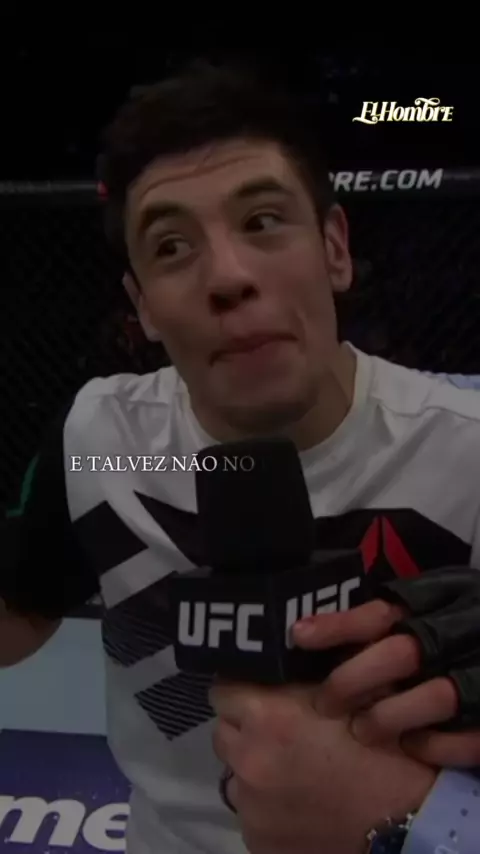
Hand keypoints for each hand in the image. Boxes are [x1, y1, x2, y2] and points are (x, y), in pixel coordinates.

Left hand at [211, 681, 435, 853]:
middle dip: (244, 726)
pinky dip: (265, 802)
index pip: (222, 690)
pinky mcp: (255, 838)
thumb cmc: (381, 748)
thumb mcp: (344, 692)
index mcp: (266, 715)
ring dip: (253, 763)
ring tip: (288, 766)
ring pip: (234, 771)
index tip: (257, 692)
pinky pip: (249, 809)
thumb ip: (300, 676)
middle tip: (275, 729)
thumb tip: (272, 658)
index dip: (240, 688)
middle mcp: (248, 758)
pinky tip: (296, 799)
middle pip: (223, 730)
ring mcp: (249, 804)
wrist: (403, 824)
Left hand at [293, 598, 479, 766]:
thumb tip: (308, 633)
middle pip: (402, 653)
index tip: (299, 637)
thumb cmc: (449, 639)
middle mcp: (462, 633)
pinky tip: (412, 746)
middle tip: (325, 704)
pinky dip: (434, 745)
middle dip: (355, 680)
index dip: (339, 625)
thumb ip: (381, 621)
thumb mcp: (423, 613)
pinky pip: (466, 739)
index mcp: (441, 600)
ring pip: (436, 696)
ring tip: (362, 730)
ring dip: (389, 717)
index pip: (383, 612)